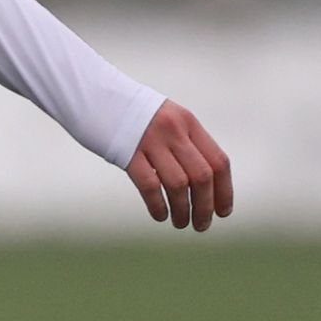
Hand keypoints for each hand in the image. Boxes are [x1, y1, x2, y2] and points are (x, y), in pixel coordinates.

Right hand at [125, 98, 232, 231]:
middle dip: (205, 206)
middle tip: (202, 224)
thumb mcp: (168, 120)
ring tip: (181, 223)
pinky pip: (149, 185)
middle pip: (202, 176)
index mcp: (189, 123)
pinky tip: (160, 215)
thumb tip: (202, 181)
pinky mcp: (126, 152)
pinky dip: (158, 205)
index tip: (223, 212)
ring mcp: (150, 142)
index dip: (224, 190)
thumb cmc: (132, 114)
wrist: (95, 96)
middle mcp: (174, 132)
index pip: (218, 162)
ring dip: (183, 209)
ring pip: (178, 184)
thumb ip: (186, 143)